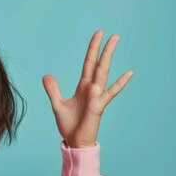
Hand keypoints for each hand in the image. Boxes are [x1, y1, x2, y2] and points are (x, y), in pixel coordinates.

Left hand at [42, 30, 132, 147]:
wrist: (74, 141)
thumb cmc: (69, 125)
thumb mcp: (57, 104)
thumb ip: (53, 89)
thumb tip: (46, 75)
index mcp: (83, 87)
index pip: (88, 63)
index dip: (92, 49)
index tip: (98, 35)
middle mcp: (92, 88)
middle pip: (98, 64)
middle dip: (102, 48)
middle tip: (110, 33)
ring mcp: (97, 96)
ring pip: (103, 72)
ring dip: (108, 56)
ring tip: (115, 41)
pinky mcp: (99, 106)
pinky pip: (110, 92)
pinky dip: (120, 83)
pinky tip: (129, 73)